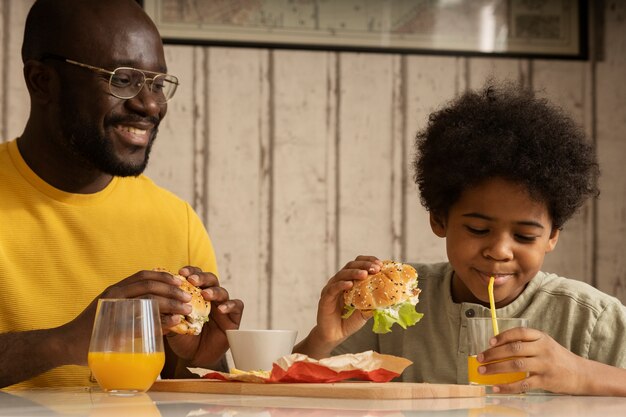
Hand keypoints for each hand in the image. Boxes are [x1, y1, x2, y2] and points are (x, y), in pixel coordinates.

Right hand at [60, 268, 198, 364]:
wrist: (64, 345)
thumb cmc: (91, 330)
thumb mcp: (111, 311)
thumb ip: (129, 306)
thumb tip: (156, 306)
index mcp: (115, 290)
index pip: (143, 275)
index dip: (164, 276)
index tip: (180, 281)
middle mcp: (114, 295)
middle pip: (149, 285)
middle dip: (172, 290)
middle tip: (188, 297)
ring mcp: (112, 311)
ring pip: (148, 301)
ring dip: (170, 304)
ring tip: (186, 310)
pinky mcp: (113, 328)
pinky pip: (142, 323)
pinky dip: (160, 322)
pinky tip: (173, 324)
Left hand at [163, 266, 242, 366]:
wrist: (195, 358)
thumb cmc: (184, 339)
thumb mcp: (173, 325)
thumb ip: (168, 315)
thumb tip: (159, 304)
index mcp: (196, 295)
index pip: (195, 277)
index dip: (190, 272)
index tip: (180, 273)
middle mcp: (210, 298)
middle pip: (210, 279)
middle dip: (202, 277)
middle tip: (192, 280)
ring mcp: (222, 306)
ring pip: (222, 291)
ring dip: (214, 291)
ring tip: (205, 294)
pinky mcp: (233, 318)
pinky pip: (236, 306)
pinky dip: (230, 305)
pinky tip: (221, 309)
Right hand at [297, 256, 381, 357]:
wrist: (334, 336)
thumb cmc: (348, 322)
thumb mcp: (365, 312)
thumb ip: (373, 304)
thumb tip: (388, 300)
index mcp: (350, 281)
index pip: (358, 264)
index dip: (369, 261)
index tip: (380, 265)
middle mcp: (340, 282)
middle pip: (351, 266)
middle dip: (364, 265)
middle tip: (375, 268)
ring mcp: (331, 289)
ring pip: (342, 275)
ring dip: (354, 273)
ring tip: (364, 274)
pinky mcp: (325, 298)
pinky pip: (332, 288)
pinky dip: (341, 285)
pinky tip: (349, 284)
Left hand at [477, 327, 585, 393]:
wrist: (581, 374)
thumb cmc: (557, 358)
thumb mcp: (544, 345)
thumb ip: (526, 344)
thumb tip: (497, 348)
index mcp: (541, 338)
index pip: (520, 333)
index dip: (503, 336)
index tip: (490, 342)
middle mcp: (543, 349)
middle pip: (514, 349)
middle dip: (493, 353)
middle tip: (480, 358)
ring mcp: (544, 365)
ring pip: (516, 365)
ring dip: (496, 368)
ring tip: (483, 371)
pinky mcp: (545, 381)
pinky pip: (523, 384)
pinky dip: (507, 386)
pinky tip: (496, 388)